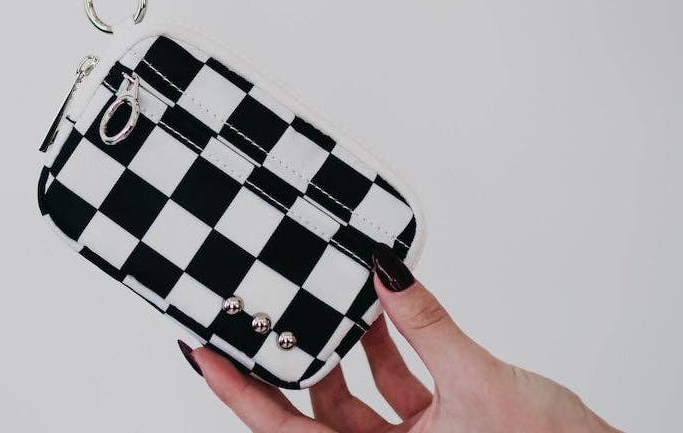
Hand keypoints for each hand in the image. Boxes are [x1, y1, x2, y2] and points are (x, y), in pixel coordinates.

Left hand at [179, 246, 619, 432]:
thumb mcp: (481, 382)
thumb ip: (428, 323)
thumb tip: (385, 266)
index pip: (285, 431)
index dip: (238, 390)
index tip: (202, 348)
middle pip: (313, 411)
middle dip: (289, 358)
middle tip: (257, 309)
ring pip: (354, 397)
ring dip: (343, 345)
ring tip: (325, 292)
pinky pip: (395, 388)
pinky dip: (387, 348)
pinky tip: (382, 307)